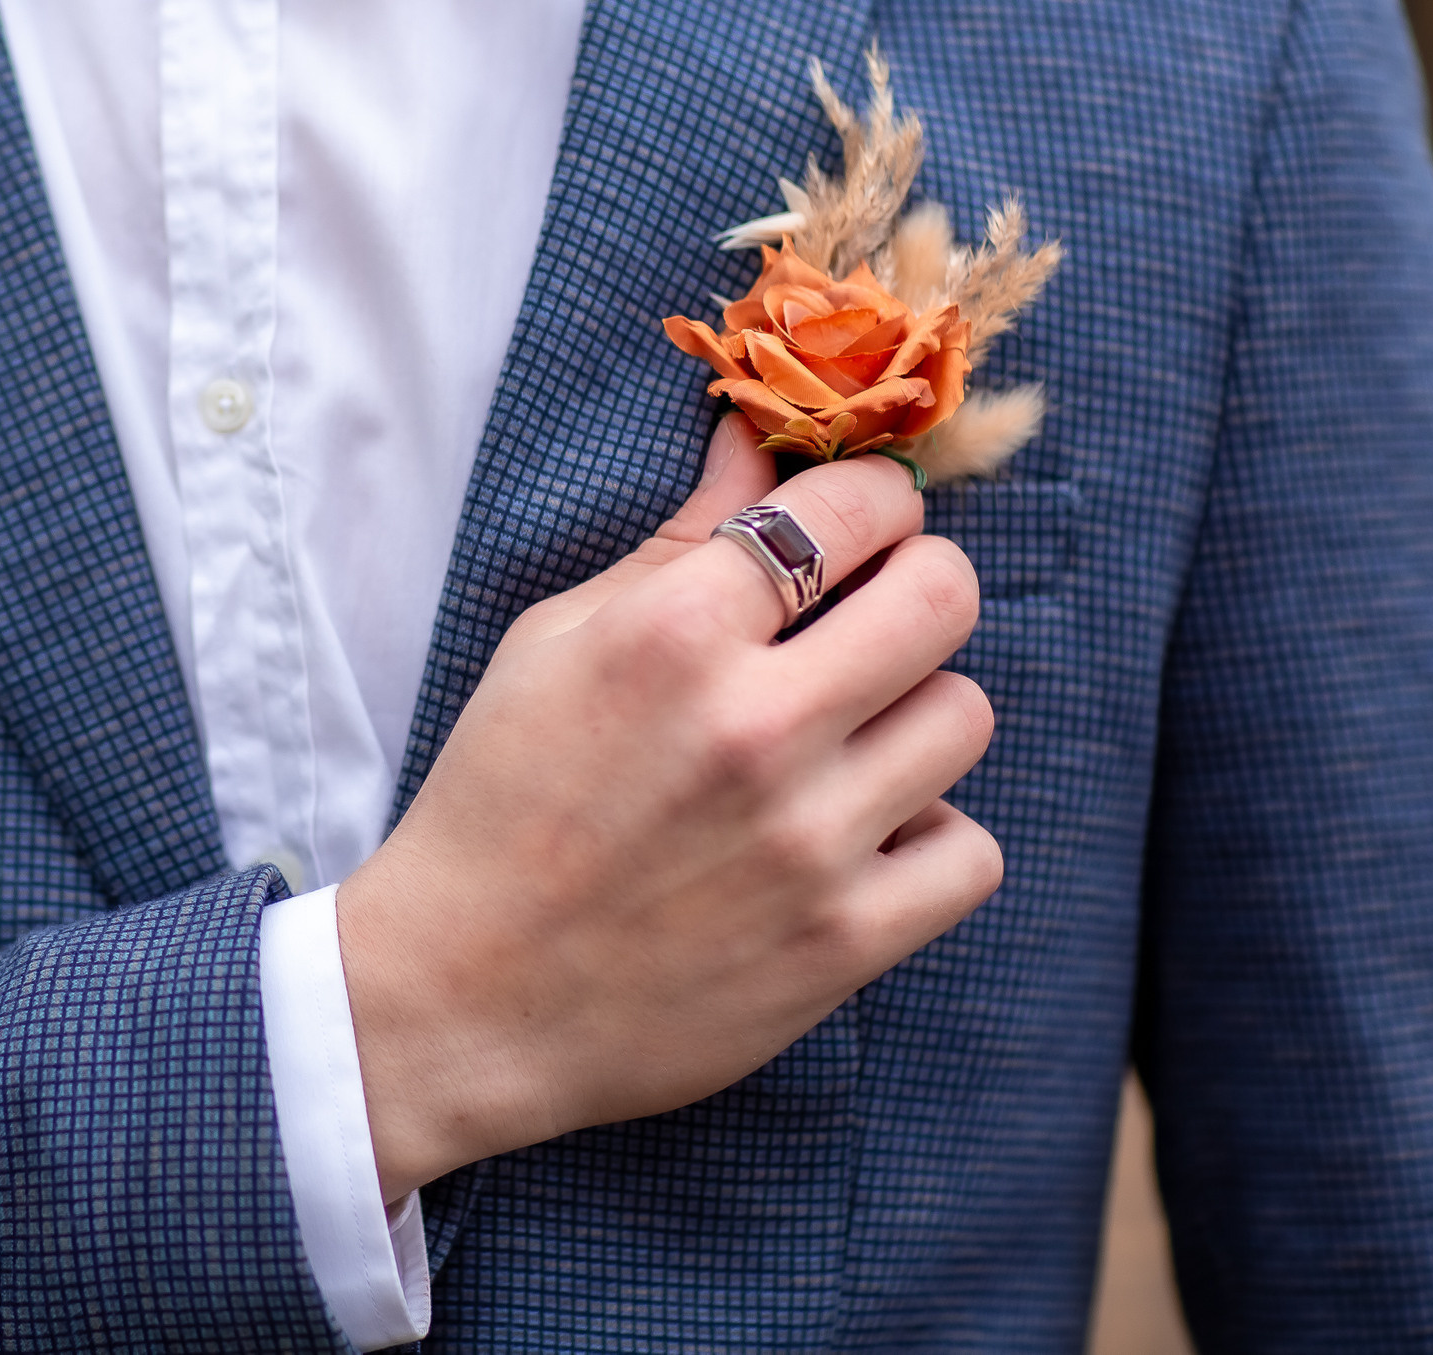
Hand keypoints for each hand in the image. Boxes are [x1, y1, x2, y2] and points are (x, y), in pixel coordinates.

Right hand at [337, 415, 1001, 1199]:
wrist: (463, 999)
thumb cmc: (499, 804)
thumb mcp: (554, 646)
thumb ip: (677, 542)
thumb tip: (756, 433)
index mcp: (670, 635)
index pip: (852, 506)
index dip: (871, 502)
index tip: (858, 527)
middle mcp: (753, 728)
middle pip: (944, 597)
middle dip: (916, 587)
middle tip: (870, 619)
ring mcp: (809, 841)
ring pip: (964, 716)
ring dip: (914, 716)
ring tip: (848, 742)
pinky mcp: (843, 943)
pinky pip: (970, 852)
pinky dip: (926, 840)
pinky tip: (859, 839)